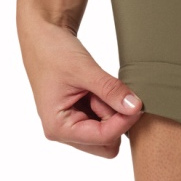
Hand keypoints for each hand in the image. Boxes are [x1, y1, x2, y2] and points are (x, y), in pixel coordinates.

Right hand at [19, 18, 142, 157]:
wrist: (43, 36)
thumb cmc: (54, 51)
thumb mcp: (85, 70)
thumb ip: (111, 91)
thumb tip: (135, 107)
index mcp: (58, 127)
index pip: (103, 137)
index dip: (124, 122)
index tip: (137, 104)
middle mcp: (63, 132)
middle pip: (107, 144)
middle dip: (115, 121)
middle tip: (110, 93)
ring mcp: (71, 126)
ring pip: (108, 135)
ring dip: (112, 113)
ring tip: (98, 89)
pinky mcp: (79, 118)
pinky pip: (104, 123)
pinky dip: (108, 108)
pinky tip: (98, 91)